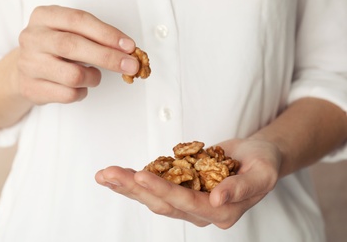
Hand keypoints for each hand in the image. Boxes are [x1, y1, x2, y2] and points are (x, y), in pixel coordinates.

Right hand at [16, 5, 138, 104]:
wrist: (26, 70)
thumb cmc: (56, 49)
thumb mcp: (72, 33)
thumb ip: (96, 37)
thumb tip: (127, 51)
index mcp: (45, 16)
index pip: (78, 20)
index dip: (107, 34)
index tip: (129, 46)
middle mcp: (33, 38)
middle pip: (73, 46)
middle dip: (107, 57)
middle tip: (130, 66)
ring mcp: (29, 64)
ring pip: (73, 75)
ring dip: (94, 78)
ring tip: (93, 75)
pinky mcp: (32, 88)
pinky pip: (69, 95)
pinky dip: (83, 92)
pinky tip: (80, 86)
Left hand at [95, 139, 281, 228]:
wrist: (257, 158)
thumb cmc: (263, 163)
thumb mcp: (262, 173)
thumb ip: (242, 188)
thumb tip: (218, 199)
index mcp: (221, 211)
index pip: (188, 202)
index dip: (163, 189)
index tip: (141, 174)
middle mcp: (201, 211)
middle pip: (163, 202)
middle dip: (134, 188)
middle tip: (109, 174)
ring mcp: (189, 201)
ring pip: (154, 198)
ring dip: (128, 186)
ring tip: (105, 175)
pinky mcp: (182, 189)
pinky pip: (156, 187)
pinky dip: (135, 180)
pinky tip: (118, 175)